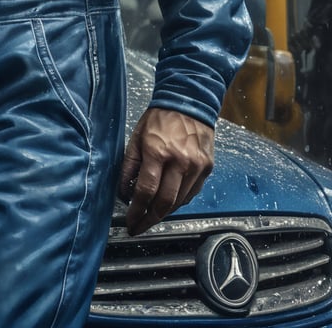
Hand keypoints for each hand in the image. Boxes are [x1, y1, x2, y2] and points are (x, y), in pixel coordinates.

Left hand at [118, 107, 213, 235]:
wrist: (189, 102)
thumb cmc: (160, 118)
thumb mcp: (137, 137)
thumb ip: (130, 166)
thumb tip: (124, 192)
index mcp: (158, 151)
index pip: (146, 191)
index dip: (136, 211)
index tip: (130, 222)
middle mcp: (179, 161)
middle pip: (164, 203)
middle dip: (149, 220)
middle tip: (139, 227)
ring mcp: (196, 166)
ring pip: (179, 202)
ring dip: (163, 212)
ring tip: (151, 216)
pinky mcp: (206, 168)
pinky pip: (191, 194)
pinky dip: (178, 201)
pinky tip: (168, 201)